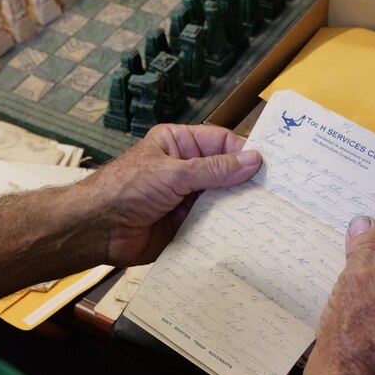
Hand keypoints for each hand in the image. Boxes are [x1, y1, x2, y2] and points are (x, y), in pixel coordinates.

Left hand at [81, 124, 260, 266]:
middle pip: (225, 173)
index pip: (220, 142)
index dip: (244, 152)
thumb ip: (214, 169)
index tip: (270, 165)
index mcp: (177, 144)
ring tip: (267, 213)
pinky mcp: (183, 225)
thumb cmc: (124, 189)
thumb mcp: (173, 173)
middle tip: (276, 192)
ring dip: (237, 207)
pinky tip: (246, 231)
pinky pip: (211, 224)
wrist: (98, 228)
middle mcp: (183, 170)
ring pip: (221, 200)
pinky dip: (225, 228)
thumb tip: (252, 161)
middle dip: (245, 182)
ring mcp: (184, 198)